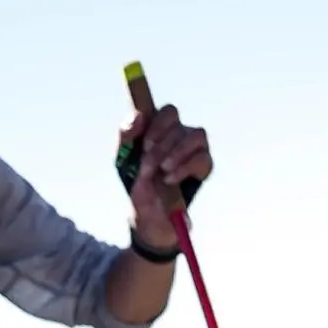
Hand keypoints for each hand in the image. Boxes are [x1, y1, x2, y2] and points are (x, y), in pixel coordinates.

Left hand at [120, 105, 212, 248]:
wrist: (148, 215)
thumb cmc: (138, 184)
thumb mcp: (123, 159)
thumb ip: (126, 135)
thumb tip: (139, 115)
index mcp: (161, 129)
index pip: (168, 112)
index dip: (158, 123)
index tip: (145, 145)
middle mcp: (180, 135)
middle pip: (179, 123)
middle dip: (160, 146)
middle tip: (148, 166)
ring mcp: (195, 149)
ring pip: (196, 134)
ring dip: (177, 152)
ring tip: (163, 170)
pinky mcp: (205, 166)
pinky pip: (202, 158)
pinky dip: (184, 168)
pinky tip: (170, 180)